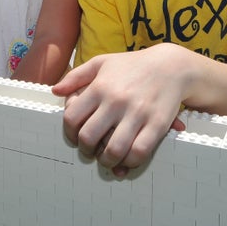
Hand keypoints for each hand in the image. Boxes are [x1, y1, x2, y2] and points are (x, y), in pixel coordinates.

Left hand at [51, 46, 186, 176]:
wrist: (171, 66)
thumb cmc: (132, 65)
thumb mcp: (102, 63)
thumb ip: (76, 76)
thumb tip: (55, 91)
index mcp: (99, 87)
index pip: (72, 118)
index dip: (69, 134)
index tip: (75, 138)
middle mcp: (115, 101)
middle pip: (89, 137)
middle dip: (86, 150)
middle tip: (91, 150)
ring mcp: (137, 113)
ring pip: (113, 150)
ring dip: (107, 161)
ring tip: (108, 159)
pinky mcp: (157, 124)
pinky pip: (139, 152)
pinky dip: (130, 162)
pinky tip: (128, 158)